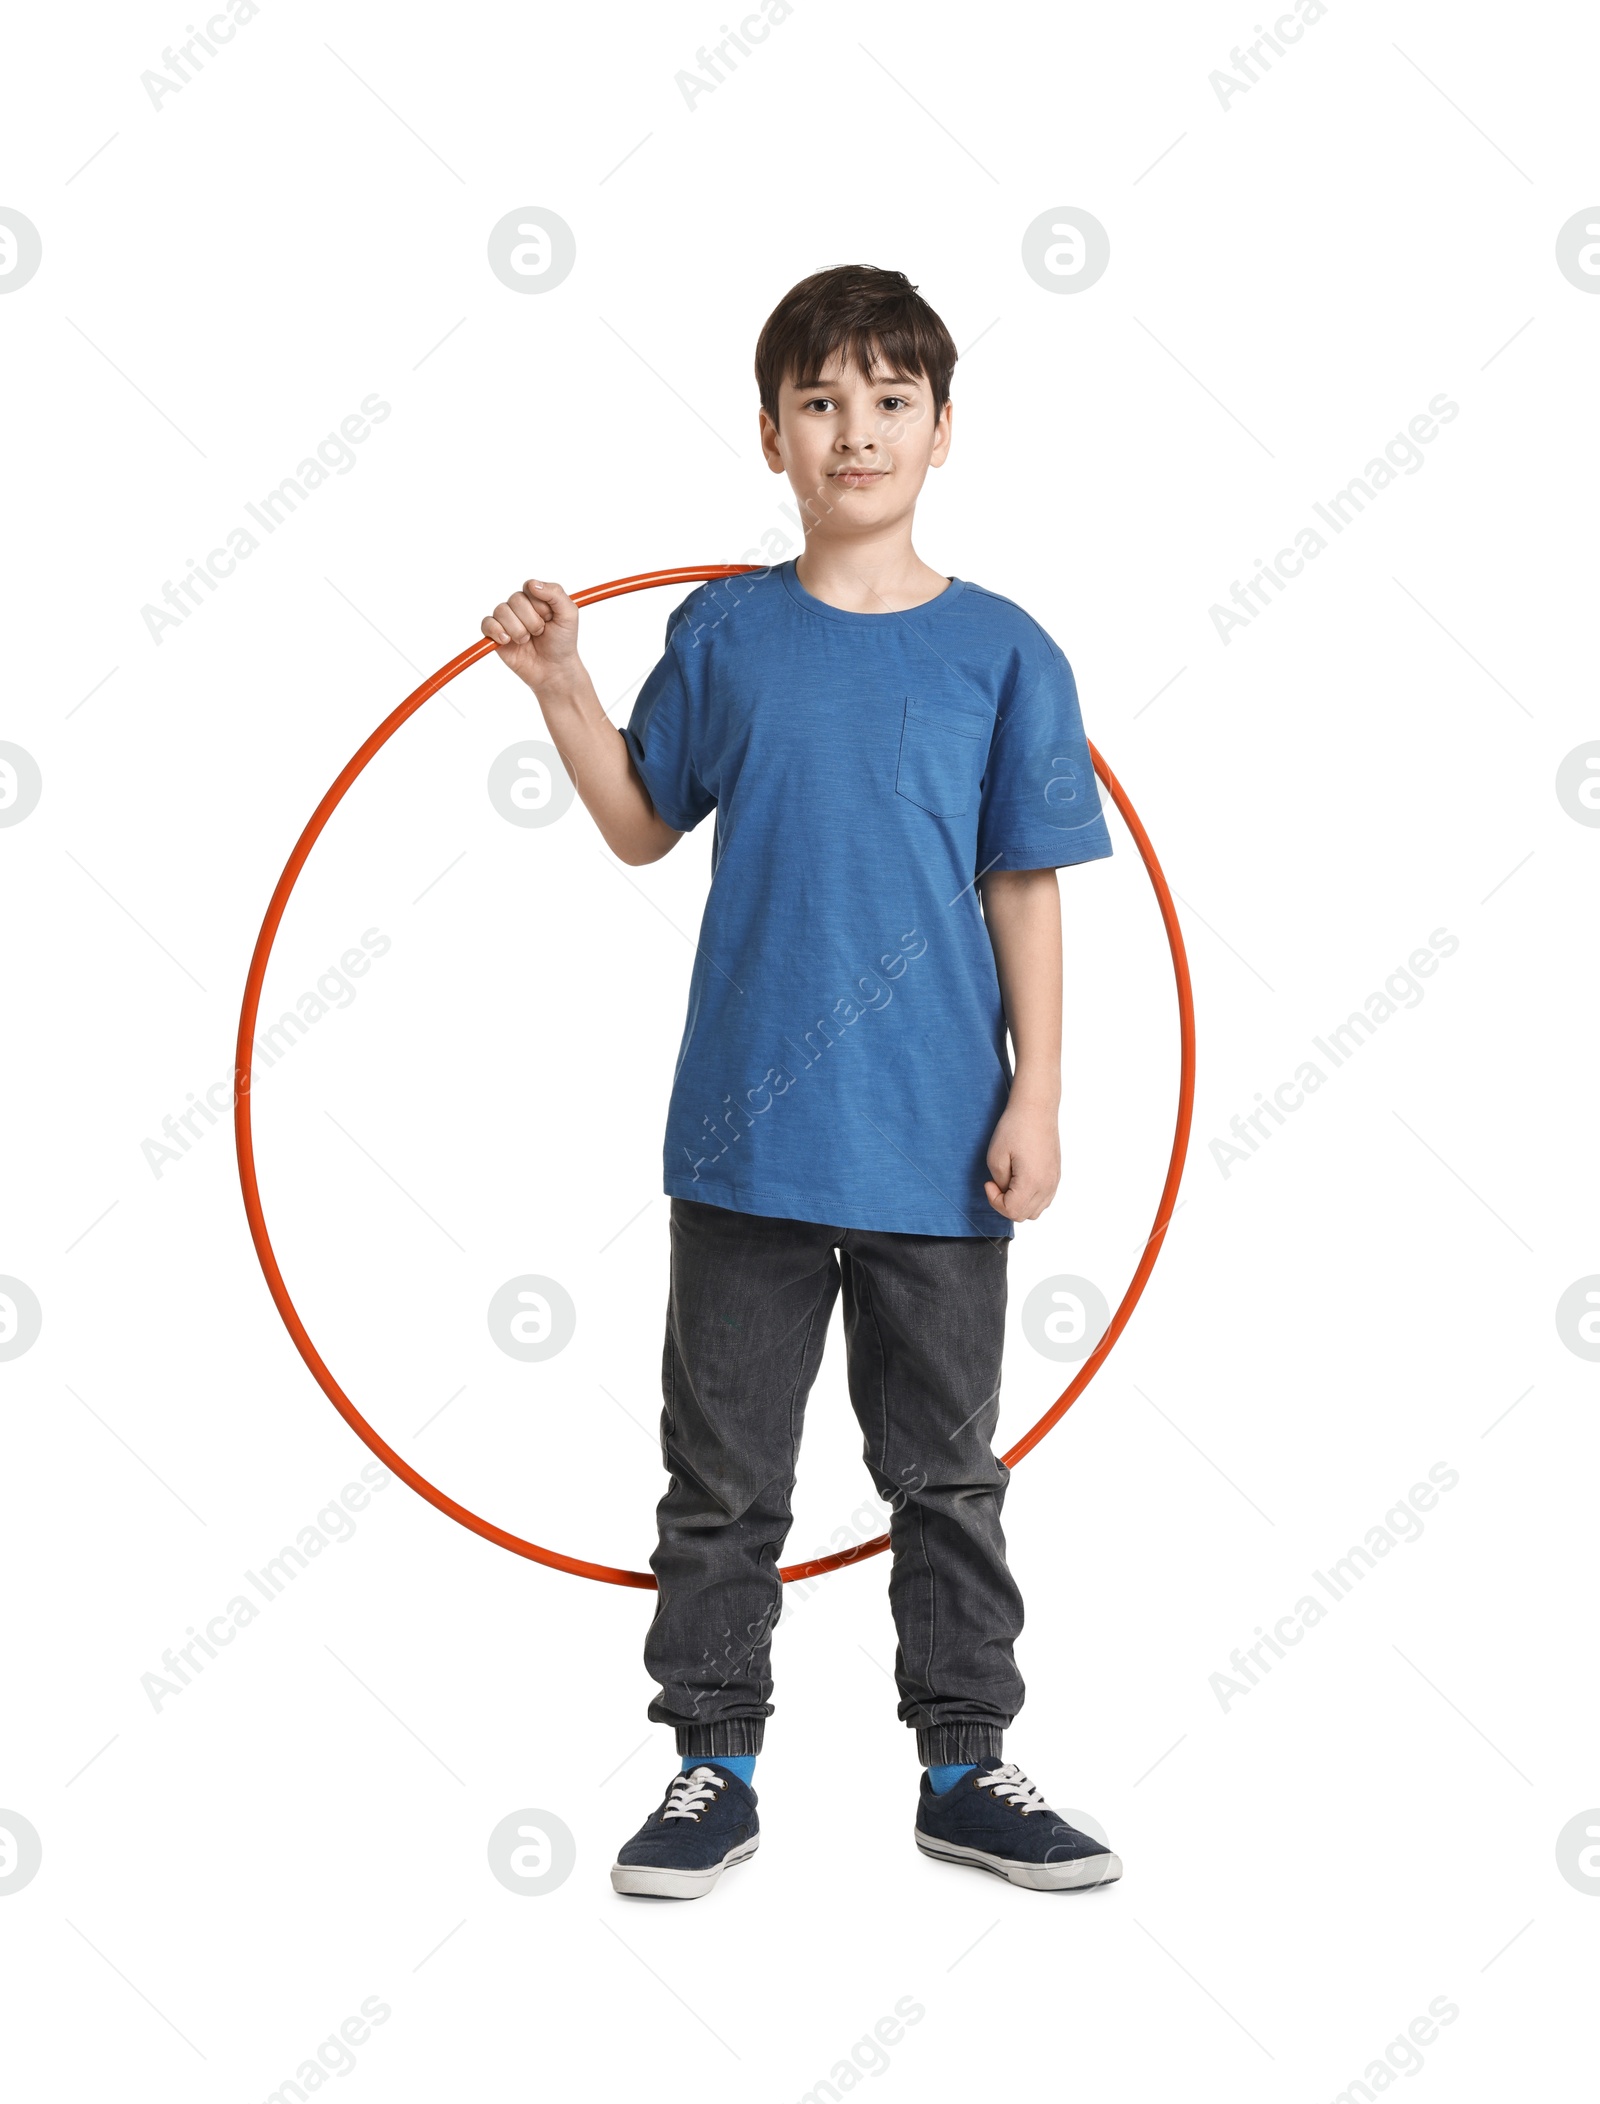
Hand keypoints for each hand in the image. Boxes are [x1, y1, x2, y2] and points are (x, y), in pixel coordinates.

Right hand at [481, 579, 580, 692]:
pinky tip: (507, 641)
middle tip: (540, 633)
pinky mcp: (495, 635)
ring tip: (526, 640)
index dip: (540, 606)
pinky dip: (496, 632)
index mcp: (535, 598)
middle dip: (532, 620)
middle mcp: (519, 606)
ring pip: (501, 611)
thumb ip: (555, 593)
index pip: (529, 588)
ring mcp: (506, 620)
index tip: (550, 618)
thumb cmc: (562, 642)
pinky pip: (487, 624)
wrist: (554, 669)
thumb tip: (532, 584)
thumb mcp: (569, 614)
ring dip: (518, 630)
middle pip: (515, 599)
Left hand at [984, 1094, 1060, 1220]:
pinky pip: (1044, 1199)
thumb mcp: (996, 1156)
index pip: (1012, 1211)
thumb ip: (1000, 1182)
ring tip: (1009, 1183)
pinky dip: (1031, 1197)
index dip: (995, 1201)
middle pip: (1024, 1215)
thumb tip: (1006, 1191)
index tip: (989, 1183)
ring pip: (1036, 1210)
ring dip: (1019, 1203)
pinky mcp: (1056, 1174)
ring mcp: (1054, 1180)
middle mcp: (1047, 1185)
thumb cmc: (1015, 1128)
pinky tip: (1020, 1181)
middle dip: (1006, 1204)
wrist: (1036, 1108)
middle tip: (997, 1183)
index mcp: (1032, 1182)